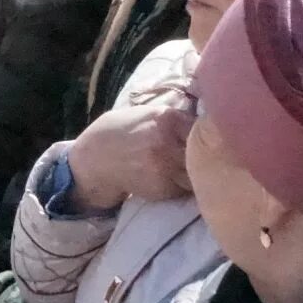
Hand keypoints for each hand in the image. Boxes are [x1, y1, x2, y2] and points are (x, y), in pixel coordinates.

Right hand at [66, 102, 195, 212]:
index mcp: (166, 118)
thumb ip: (173, 119)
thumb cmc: (121, 133)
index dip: (208, 135)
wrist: (94, 160)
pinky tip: (168, 179)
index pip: (204, 127)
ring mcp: (165, 167)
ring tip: (185, 170)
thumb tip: (206, 122)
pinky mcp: (162, 188)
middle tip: (205, 158)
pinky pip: (184, 188)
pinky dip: (181, 186)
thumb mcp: (146, 114)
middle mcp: (168, 142)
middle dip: (206, 156)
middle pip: (204, 152)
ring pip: (198, 173)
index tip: (208, 139)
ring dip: (196, 174)